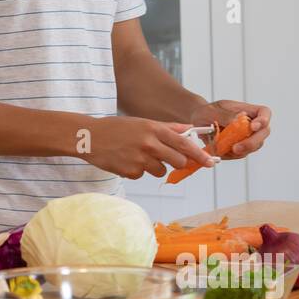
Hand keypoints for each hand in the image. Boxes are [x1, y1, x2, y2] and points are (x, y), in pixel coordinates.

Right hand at [83, 115, 218, 179]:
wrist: (89, 137)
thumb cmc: (116, 128)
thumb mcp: (142, 122)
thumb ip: (167, 127)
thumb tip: (189, 129)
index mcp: (154, 129)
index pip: (184, 144)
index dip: (199, 155)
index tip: (209, 162)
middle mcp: (149, 144)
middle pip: (177, 161)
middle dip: (176, 162)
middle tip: (164, 157)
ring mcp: (139, 159)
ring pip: (160, 171)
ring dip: (153, 166)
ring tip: (136, 155)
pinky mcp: (130, 172)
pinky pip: (143, 175)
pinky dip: (137, 171)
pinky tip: (125, 160)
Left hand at [188, 100, 271, 157]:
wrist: (198, 123)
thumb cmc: (206, 112)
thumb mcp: (211, 111)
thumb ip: (225, 115)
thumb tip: (237, 119)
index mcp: (248, 110)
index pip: (264, 112)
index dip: (263, 120)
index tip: (253, 127)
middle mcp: (251, 124)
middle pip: (263, 133)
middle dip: (252, 142)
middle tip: (236, 148)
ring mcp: (247, 137)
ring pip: (254, 146)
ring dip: (241, 150)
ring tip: (222, 148)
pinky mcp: (240, 148)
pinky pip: (241, 154)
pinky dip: (231, 155)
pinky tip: (220, 151)